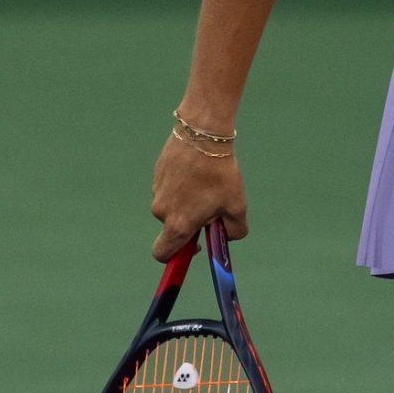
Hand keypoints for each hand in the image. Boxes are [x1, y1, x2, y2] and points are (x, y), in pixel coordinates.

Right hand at [150, 131, 248, 260]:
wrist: (202, 135)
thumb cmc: (219, 173)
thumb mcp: (237, 206)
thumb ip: (234, 231)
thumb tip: (226, 236)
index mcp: (178, 225)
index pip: (163, 254)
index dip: (176, 257)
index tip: (193, 246)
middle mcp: (161, 212)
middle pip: (172, 228)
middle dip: (188, 223)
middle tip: (209, 207)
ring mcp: (156, 192)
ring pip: (171, 206)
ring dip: (186, 202)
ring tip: (206, 183)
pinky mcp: (157, 175)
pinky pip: (169, 188)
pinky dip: (181, 185)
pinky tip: (197, 171)